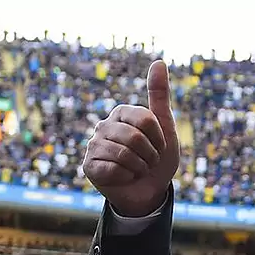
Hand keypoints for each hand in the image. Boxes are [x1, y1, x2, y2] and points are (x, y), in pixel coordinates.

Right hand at [83, 60, 178, 216]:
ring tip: (137, 169)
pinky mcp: (89, 165)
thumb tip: (159, 61)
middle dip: (150, 155)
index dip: (159, 138)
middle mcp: (104, 125)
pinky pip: (113, 168)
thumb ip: (160, 95)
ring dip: (139, 167)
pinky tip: (123, 177)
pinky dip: (126, 176)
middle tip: (148, 162)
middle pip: (135, 137)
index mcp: (122, 113)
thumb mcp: (165, 127)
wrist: (149, 193)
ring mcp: (94, 145)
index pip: (146, 119)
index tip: (159, 146)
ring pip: (124, 154)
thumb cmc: (157, 159)